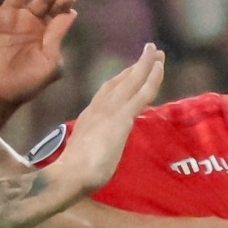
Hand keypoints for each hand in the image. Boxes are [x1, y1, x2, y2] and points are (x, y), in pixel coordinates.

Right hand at [49, 44, 164, 192]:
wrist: (69, 174)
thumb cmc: (73, 174)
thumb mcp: (84, 157)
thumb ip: (92, 150)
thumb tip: (97, 156)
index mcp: (89, 117)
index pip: (106, 94)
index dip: (120, 81)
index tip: (129, 73)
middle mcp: (98, 108)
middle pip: (119, 81)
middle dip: (134, 68)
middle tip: (148, 54)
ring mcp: (111, 110)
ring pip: (132, 80)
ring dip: (145, 64)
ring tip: (157, 52)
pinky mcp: (122, 116)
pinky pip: (142, 92)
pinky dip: (151, 76)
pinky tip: (159, 65)